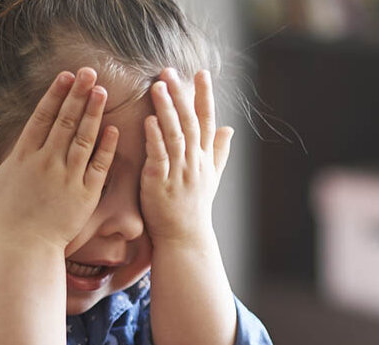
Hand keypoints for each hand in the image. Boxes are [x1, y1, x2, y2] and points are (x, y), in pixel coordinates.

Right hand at [0, 67, 119, 250]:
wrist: (26, 247)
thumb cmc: (6, 217)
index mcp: (23, 156)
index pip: (42, 118)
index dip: (55, 95)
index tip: (66, 76)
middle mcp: (46, 162)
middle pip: (65, 121)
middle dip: (77, 95)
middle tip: (90, 72)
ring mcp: (67, 177)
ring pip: (83, 138)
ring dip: (93, 113)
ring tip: (102, 91)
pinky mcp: (86, 193)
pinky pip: (99, 165)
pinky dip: (107, 147)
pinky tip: (113, 129)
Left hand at [140, 68, 233, 246]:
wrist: (184, 238)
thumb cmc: (194, 208)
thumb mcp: (211, 178)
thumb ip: (219, 151)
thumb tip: (230, 129)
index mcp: (205, 158)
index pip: (208, 121)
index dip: (205, 96)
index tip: (201, 73)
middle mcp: (195, 162)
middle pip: (190, 122)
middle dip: (181, 95)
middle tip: (170, 71)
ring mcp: (178, 172)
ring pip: (175, 134)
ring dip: (166, 109)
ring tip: (157, 87)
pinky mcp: (160, 183)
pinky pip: (159, 156)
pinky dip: (154, 138)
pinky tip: (148, 120)